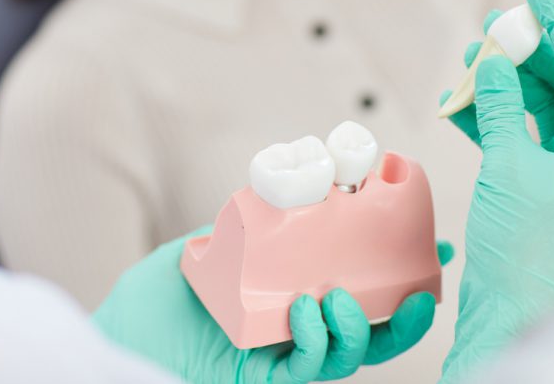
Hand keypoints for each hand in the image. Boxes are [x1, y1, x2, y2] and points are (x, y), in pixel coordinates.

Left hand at [93, 227, 453, 382]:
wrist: (118, 331)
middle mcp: (295, 331)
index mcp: (292, 298)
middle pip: (370, 331)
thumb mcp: (215, 241)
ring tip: (338, 296)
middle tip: (424, 290)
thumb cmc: (158, 293)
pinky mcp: (264, 381)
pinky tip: (308, 313)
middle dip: (408, 315)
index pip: (358, 288)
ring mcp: (282, 358)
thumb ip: (254, 222)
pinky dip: (319, 341)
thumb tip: (296, 190)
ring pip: (349, 356)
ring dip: (359, 326)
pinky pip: (310, 370)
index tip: (436, 246)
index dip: (399, 273)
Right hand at [438, 0, 553, 382]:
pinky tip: (458, 100)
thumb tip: (490, 62)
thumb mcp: (509, 165)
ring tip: (469, 54)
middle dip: (524, 48)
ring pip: (530, 103)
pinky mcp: (527, 177)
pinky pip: (509, 129)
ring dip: (499, 80)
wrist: (508, 304)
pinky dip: (484, 113)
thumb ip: (500, 108)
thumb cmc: (522, 245)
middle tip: (493, 20)